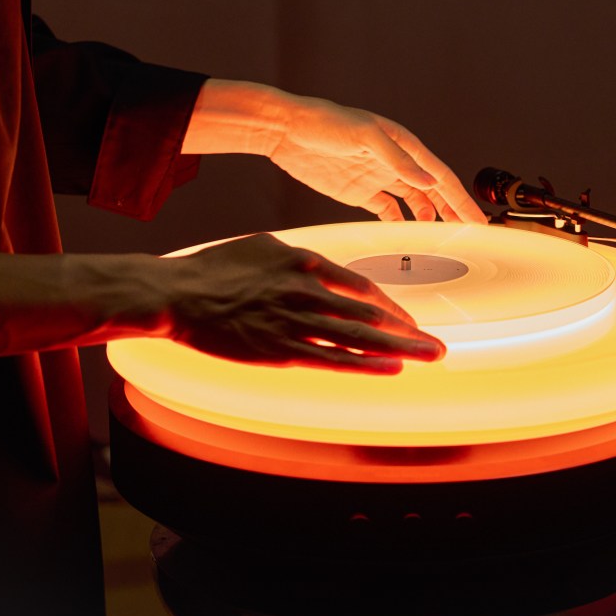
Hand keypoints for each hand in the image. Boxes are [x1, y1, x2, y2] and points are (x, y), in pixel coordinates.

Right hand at [161, 233, 444, 373]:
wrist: (177, 293)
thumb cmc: (218, 268)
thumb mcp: (265, 246)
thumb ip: (301, 258)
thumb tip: (326, 268)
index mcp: (306, 262)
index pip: (363, 288)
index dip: (392, 308)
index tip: (409, 321)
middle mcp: (308, 291)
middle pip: (371, 315)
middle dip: (409, 332)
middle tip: (438, 347)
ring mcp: (296, 322)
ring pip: (359, 338)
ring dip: (399, 349)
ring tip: (429, 357)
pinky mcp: (280, 351)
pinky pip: (332, 360)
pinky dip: (365, 364)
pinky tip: (391, 369)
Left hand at [182, 80, 486, 222]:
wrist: (285, 130)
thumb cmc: (325, 123)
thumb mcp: (364, 137)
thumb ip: (398, 160)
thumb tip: (431, 181)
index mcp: (403, 145)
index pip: (440, 176)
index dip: (461, 199)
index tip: (478, 220)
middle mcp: (395, 162)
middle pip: (432, 192)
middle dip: (453, 212)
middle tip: (473, 234)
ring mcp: (377, 178)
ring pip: (413, 203)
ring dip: (429, 220)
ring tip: (444, 240)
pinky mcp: (358, 191)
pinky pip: (386, 211)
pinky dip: (398, 224)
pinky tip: (407, 238)